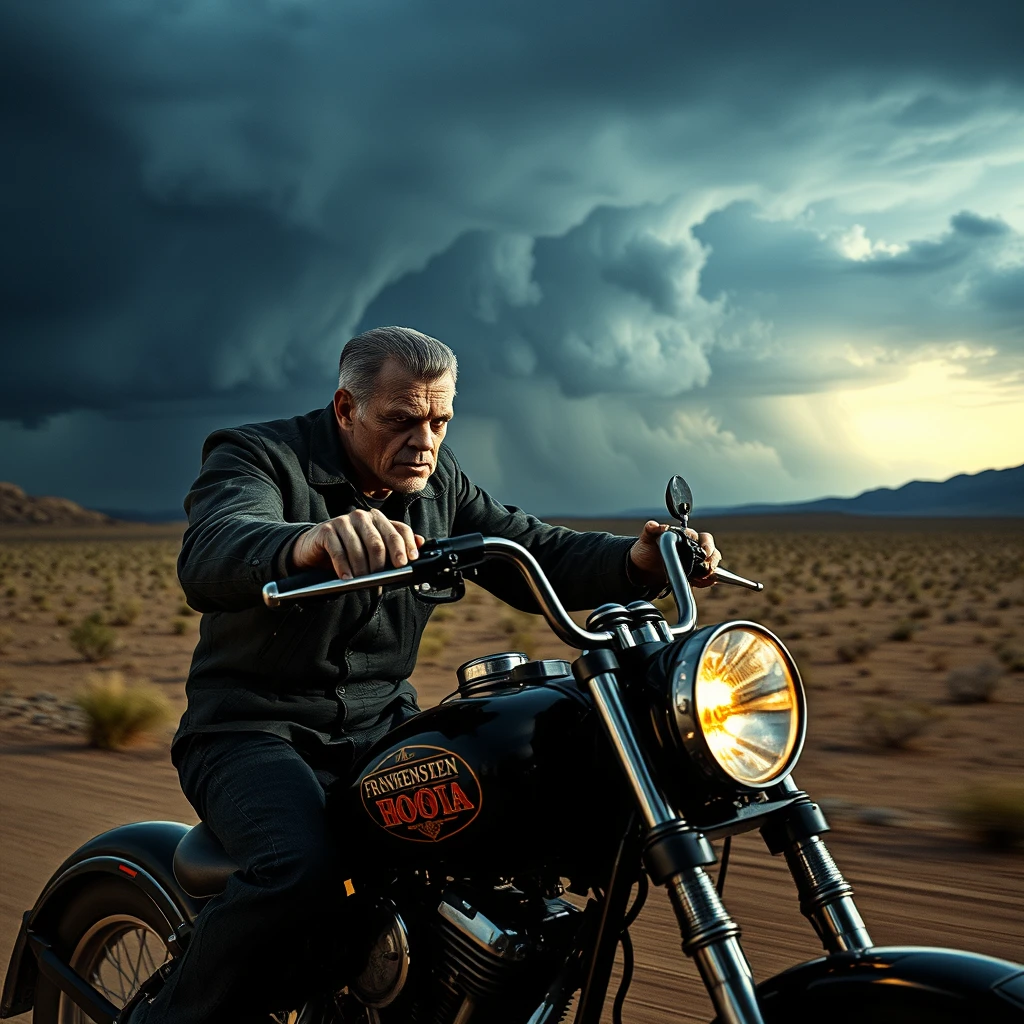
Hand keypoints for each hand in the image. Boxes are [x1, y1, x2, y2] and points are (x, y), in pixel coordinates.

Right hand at [290, 509, 424, 578]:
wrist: (315, 547)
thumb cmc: (348, 548)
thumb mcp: (372, 547)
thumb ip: (395, 544)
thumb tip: (421, 542)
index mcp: (377, 519)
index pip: (398, 530)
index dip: (405, 547)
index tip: (407, 563)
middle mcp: (362, 516)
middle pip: (378, 542)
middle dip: (381, 564)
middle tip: (381, 579)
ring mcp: (343, 521)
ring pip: (359, 549)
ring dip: (362, 569)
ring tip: (363, 582)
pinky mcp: (327, 530)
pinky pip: (339, 551)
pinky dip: (344, 568)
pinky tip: (347, 579)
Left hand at [628, 521, 721, 588]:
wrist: (642, 569)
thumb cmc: (646, 550)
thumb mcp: (646, 538)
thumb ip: (651, 529)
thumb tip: (656, 525)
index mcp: (685, 537)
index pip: (703, 537)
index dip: (707, 544)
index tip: (704, 551)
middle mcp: (692, 548)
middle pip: (711, 551)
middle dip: (713, 558)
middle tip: (709, 567)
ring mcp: (693, 562)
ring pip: (710, 564)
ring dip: (711, 570)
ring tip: (706, 577)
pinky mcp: (692, 575)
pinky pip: (704, 578)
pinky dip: (705, 581)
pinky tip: (700, 583)